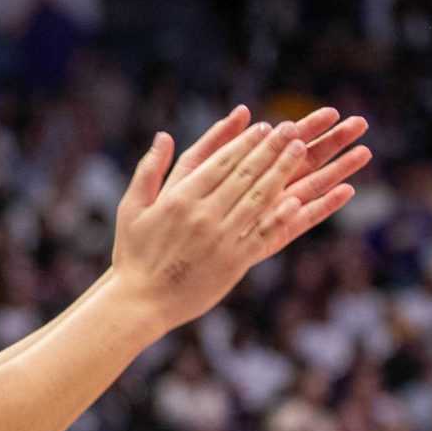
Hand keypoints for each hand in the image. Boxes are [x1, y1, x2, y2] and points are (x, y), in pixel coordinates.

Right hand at [108, 105, 368, 330]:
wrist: (141, 302)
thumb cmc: (133, 255)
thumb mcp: (131, 209)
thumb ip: (149, 170)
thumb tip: (163, 136)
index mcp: (179, 199)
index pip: (220, 162)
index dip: (245, 142)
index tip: (264, 127)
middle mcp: (202, 215)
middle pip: (245, 174)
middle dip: (271, 149)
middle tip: (291, 130)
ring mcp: (220, 239)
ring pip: (258, 198)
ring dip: (282, 172)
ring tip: (300, 152)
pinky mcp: (233, 263)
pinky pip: (263, 234)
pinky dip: (281, 216)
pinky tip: (299, 200)